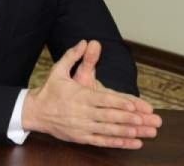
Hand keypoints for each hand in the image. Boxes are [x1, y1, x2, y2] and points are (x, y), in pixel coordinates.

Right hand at [22, 40, 160, 148]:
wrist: (35, 111)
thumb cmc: (49, 89)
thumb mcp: (58, 70)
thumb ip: (73, 56)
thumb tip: (84, 41)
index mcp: (80, 96)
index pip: (103, 100)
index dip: (119, 103)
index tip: (134, 106)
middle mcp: (83, 113)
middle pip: (110, 116)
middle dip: (131, 119)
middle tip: (148, 121)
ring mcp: (83, 127)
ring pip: (109, 130)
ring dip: (129, 132)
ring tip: (146, 133)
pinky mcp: (82, 137)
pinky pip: (102, 141)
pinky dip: (118, 143)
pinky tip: (133, 142)